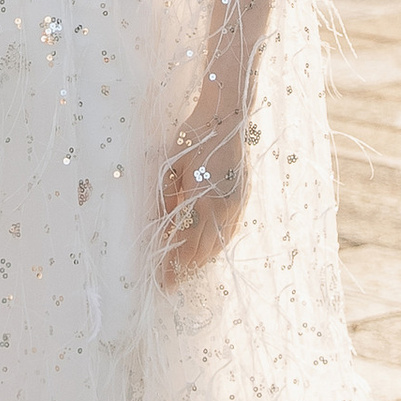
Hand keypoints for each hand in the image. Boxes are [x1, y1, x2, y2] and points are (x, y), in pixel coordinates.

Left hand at [157, 132, 240, 283]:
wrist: (226, 118)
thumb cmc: (193, 138)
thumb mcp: (171, 167)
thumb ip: (164, 200)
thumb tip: (157, 227)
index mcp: (203, 201)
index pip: (186, 245)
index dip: (174, 267)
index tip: (164, 283)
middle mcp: (223, 208)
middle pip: (203, 250)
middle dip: (186, 268)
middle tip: (170, 280)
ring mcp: (236, 205)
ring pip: (218, 245)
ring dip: (201, 260)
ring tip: (184, 270)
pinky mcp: (242, 200)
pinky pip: (229, 233)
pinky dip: (215, 246)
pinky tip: (206, 250)